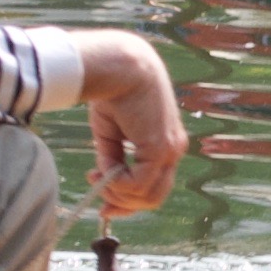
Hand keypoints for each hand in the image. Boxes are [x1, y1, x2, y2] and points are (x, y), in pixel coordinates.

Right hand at [67, 30, 186, 220]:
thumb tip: (107, 180)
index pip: (155, 184)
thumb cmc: (113, 91)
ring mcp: (170, 150)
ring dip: (119, 195)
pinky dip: (118, 185)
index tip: (106, 204)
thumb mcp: (111, 132)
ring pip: (149, 196)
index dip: (131, 199)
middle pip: (155, 195)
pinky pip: (139, 185)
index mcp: (165, 142)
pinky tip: (103, 171)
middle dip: (125, 204)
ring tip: (97, 178)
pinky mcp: (160, 149)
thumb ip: (114, 157)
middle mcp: (174, 149)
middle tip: (100, 201)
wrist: (118, 66)